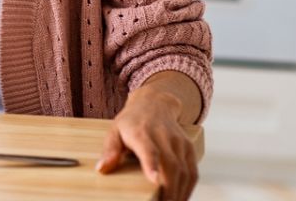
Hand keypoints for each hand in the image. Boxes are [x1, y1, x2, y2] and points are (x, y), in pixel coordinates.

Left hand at [98, 85, 197, 200]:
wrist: (154, 104)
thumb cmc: (131, 122)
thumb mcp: (114, 131)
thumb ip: (110, 150)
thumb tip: (102, 168)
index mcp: (141, 133)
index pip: (149, 150)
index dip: (152, 165)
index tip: (154, 180)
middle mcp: (163, 137)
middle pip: (171, 166)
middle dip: (169, 191)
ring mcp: (179, 142)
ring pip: (185, 172)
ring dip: (180, 193)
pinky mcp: (189, 148)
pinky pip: (193, 172)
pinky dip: (188, 189)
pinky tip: (180, 198)